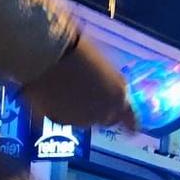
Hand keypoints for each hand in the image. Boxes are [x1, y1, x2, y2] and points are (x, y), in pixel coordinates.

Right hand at [21, 40, 138, 131]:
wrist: (48, 54)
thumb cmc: (79, 50)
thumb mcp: (103, 65)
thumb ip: (109, 82)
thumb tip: (106, 86)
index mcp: (117, 96)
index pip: (129, 117)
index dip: (129, 122)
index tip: (132, 129)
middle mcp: (102, 113)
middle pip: (106, 120)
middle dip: (103, 114)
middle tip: (92, 100)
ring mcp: (80, 120)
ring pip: (83, 120)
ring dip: (80, 111)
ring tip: (68, 93)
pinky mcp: (58, 121)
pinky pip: (62, 118)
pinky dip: (60, 110)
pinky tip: (52, 95)